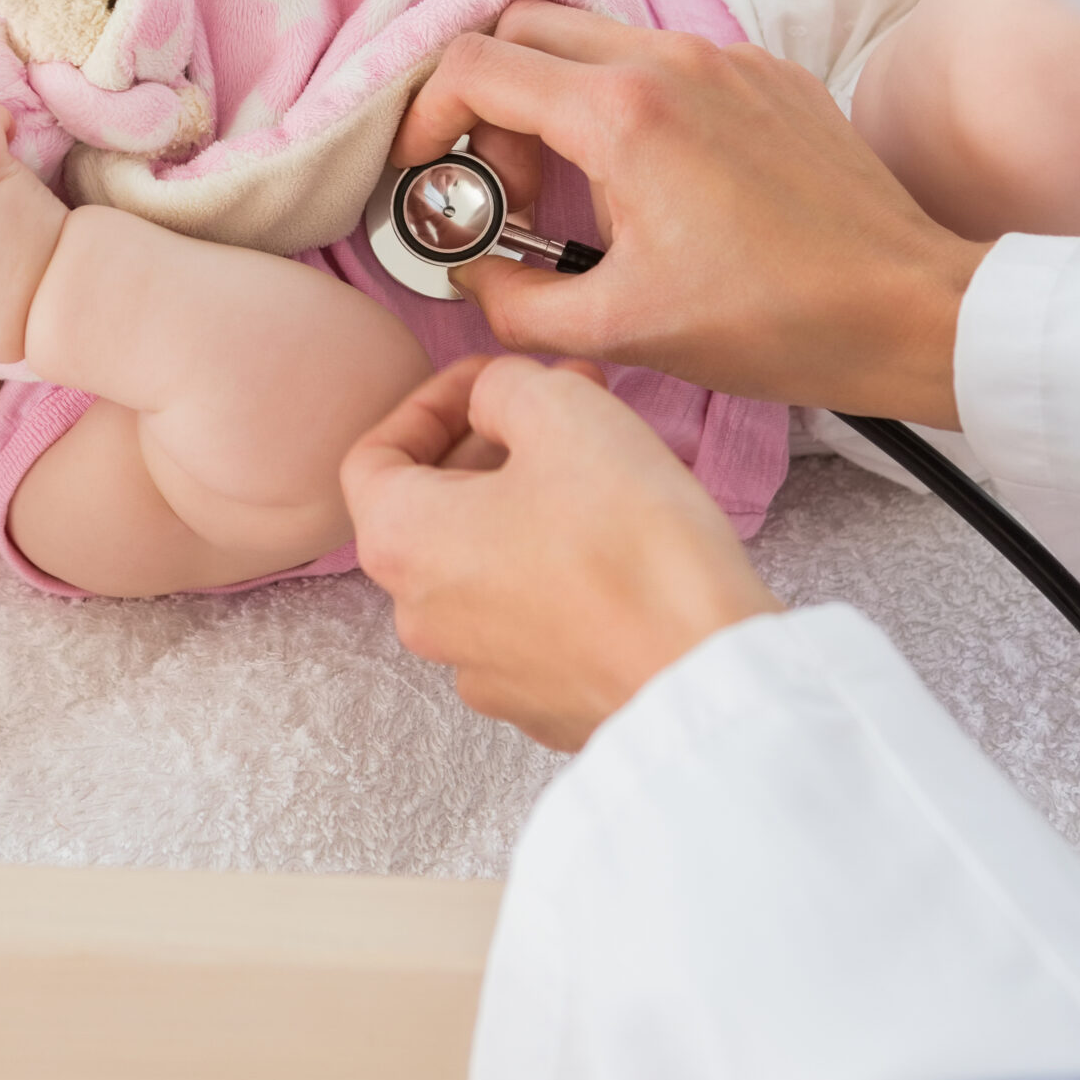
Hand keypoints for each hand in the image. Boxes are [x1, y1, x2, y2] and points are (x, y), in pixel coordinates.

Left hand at [342, 354, 779, 751]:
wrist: (703, 673)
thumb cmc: (628, 541)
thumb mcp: (561, 409)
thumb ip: (503, 387)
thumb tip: (492, 402)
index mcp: (401, 543)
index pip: (375, 456)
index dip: (432, 402)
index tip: (491, 379)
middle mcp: (422, 615)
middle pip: (432, 507)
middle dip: (494, 441)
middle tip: (563, 399)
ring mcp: (479, 669)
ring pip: (484, 560)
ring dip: (528, 499)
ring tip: (600, 460)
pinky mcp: (539, 700)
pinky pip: (529, 616)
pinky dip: (556, 565)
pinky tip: (617, 540)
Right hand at [396, 1, 990, 423]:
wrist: (911, 309)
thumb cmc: (775, 322)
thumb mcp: (619, 332)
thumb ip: (514, 302)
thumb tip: (473, 276)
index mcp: (621, 113)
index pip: (476, 64)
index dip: (426, 114)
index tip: (428, 168)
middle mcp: (669, 59)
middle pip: (525, 28)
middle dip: (489, 100)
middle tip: (505, 184)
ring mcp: (725, 56)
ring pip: (596, 39)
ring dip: (559, 102)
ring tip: (582, 196)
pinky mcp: (767, 73)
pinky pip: (666, 61)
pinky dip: (629, 105)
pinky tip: (657, 186)